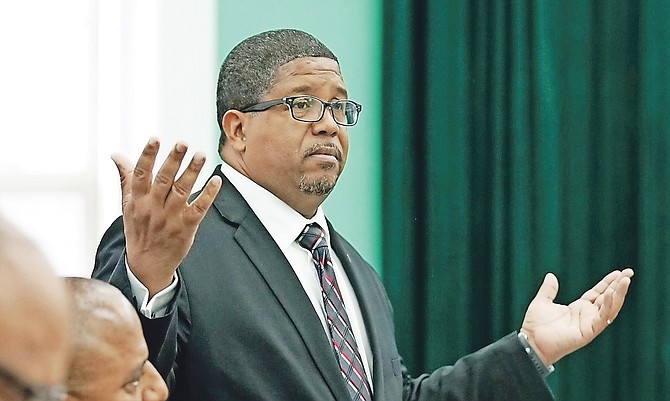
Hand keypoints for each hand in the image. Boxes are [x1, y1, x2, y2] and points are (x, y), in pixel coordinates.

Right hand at [113, 137, 221, 296]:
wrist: (147, 265)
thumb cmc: (138, 231)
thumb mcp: (127, 206)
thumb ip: (126, 178)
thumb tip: (116, 155)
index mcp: (137, 200)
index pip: (140, 174)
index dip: (147, 155)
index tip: (155, 139)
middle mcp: (153, 208)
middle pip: (163, 180)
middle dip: (173, 160)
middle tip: (183, 143)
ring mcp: (170, 218)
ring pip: (182, 191)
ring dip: (192, 172)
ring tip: (201, 155)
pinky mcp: (186, 227)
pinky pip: (199, 209)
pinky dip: (208, 194)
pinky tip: (216, 181)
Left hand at [520, 268, 633, 365]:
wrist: (531, 341)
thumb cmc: (536, 325)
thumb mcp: (542, 302)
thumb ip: (549, 290)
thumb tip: (551, 275)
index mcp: (578, 308)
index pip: (598, 293)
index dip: (608, 283)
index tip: (618, 273)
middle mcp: (587, 315)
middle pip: (607, 298)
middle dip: (618, 285)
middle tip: (629, 272)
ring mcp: (589, 324)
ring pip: (609, 308)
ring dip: (618, 294)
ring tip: (625, 280)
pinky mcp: (588, 332)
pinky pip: (602, 318)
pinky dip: (607, 306)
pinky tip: (610, 294)